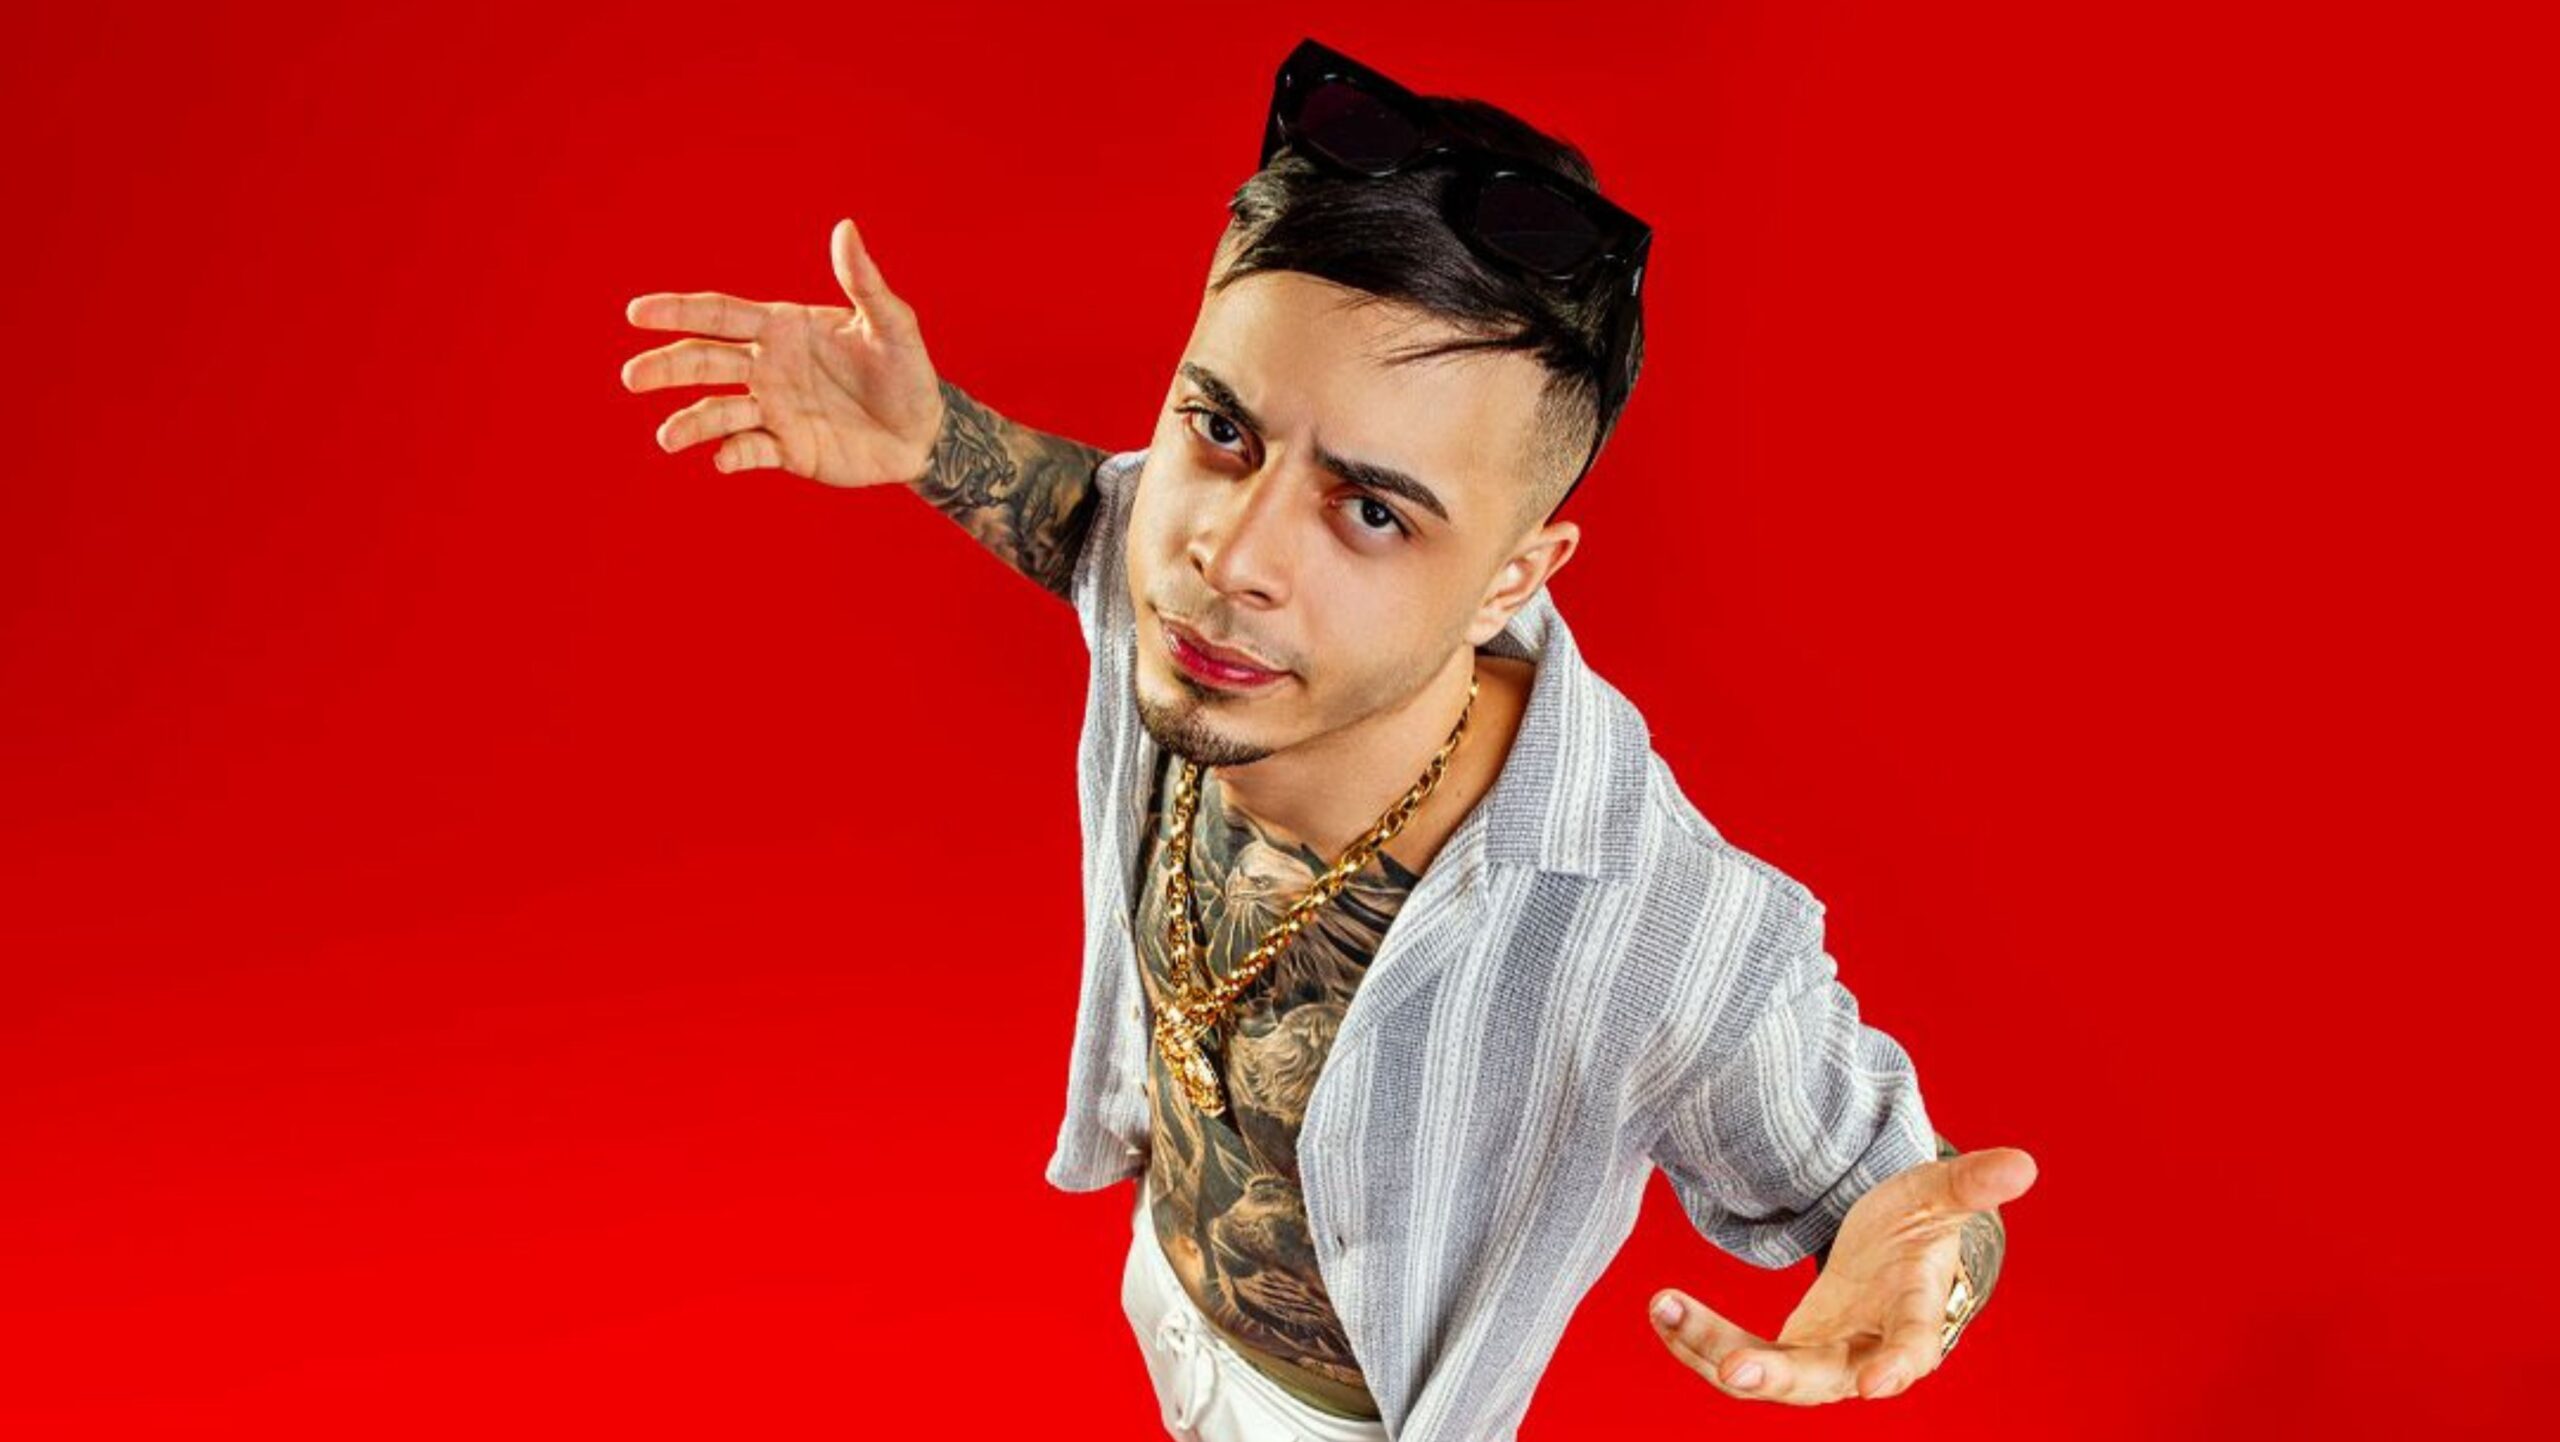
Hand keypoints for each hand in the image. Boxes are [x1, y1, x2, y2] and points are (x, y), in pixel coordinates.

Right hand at [620, 217, 945, 487]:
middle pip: (704, 361)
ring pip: (718, 412)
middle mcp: (767, 367)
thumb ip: (864, 282)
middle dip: (667, 367)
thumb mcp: (892, 325)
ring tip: (667, 437)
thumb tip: (846, 228)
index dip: (678, 311)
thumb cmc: (907, 370)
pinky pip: (750, 450)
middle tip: (632, 377)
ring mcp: (773, 409)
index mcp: (782, 328)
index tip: (637, 312)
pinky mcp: (786, 449)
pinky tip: (723, 459)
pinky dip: (733, 454)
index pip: (720, 314)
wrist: (924, 431)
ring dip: (690, 423)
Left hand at [1647, 1145, 2036, 1403]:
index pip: (1911, 1349)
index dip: (1897, 1368)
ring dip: (1713, 1349)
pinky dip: (1697, 1342)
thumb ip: (1970, 1185)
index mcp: (1914, 1319)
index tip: (1875, 1387)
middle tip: (1736, 1371)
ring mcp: (1822, 1362)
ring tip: (1665, 1306)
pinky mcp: (1786, 1356)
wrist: (1887, 1257)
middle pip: (1821, 1379)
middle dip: (1778, 1376)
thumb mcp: (1937, 1196)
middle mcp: (1866, 1354)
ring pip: (1766, 1374)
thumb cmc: (1917, 1228)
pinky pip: (1736, 1361)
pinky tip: (1662, 1315)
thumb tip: (2023, 1164)